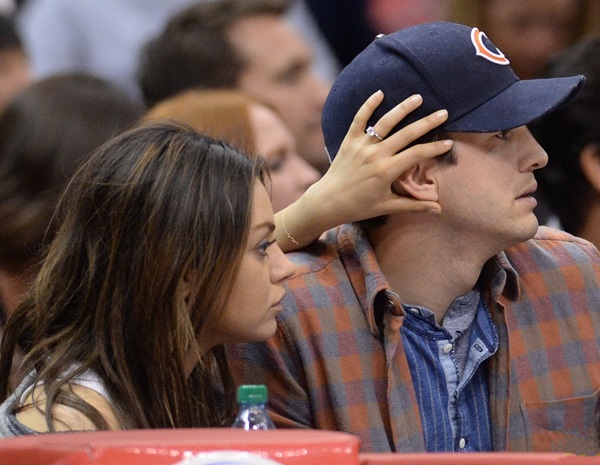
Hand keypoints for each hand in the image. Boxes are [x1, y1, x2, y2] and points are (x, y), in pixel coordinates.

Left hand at [275, 91, 452, 250]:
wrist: (328, 202)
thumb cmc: (359, 206)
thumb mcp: (387, 206)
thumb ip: (414, 206)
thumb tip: (438, 210)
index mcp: (387, 171)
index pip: (417, 154)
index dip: (435, 148)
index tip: (449, 143)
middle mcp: (376, 155)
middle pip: (406, 134)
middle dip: (427, 123)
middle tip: (443, 112)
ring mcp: (362, 146)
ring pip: (385, 123)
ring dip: (402, 109)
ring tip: (418, 97)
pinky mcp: (349, 141)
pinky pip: (359, 119)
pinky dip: (368, 105)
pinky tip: (380, 93)